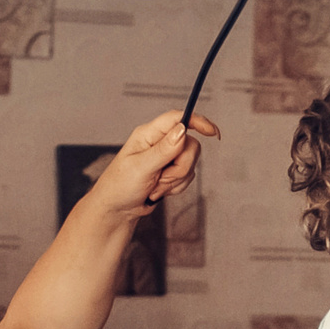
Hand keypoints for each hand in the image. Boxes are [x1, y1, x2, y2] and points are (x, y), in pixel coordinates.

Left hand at [86, 111, 217, 214]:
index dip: (197, 121)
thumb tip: (182, 130)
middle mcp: (159, 143)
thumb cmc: (119, 186)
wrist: (117, 210)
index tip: (212, 132)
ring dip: (175, 180)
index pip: (177, 119)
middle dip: (180, 167)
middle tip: (161, 178)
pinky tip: (159, 191)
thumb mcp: (140, 167)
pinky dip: (176, 187)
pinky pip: (188, 177)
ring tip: (155, 186)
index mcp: (148, 134)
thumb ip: (164, 150)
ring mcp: (166, 158)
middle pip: (190, 145)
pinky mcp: (171, 172)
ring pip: (190, 163)